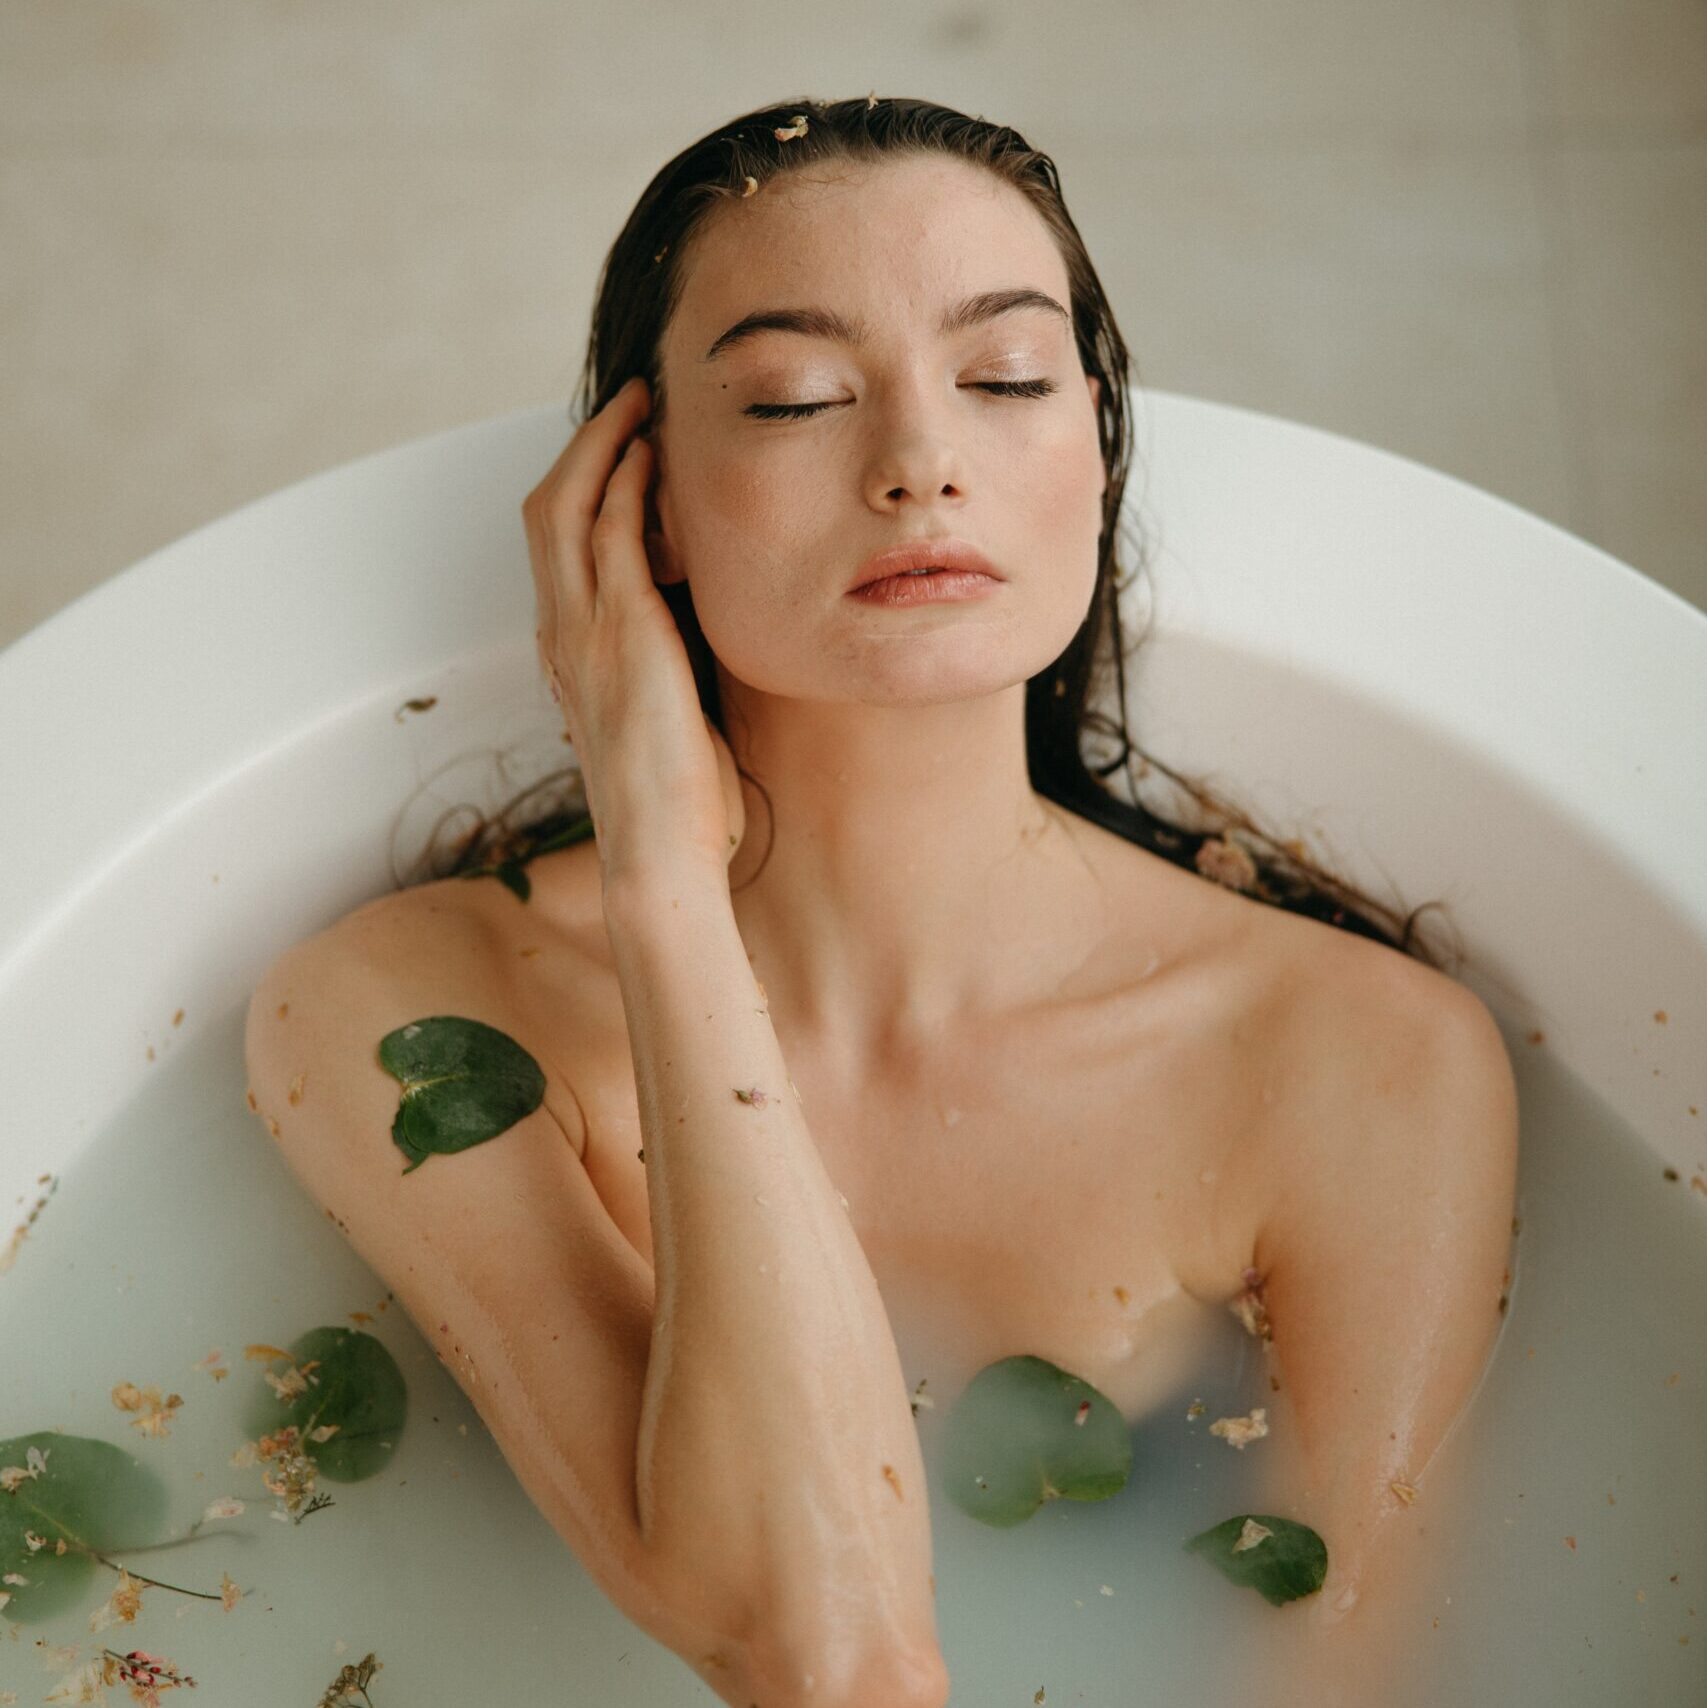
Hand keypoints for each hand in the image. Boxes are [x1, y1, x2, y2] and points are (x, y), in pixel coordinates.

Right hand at [522, 375, 744, 884]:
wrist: (660, 849)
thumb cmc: (675, 802)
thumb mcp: (666, 718)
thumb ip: (671, 664)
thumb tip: (706, 631)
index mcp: (569, 654)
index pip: (558, 547)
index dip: (584, 488)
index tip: (626, 451)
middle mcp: (562, 633)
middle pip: (547, 508)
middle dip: (585, 446)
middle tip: (630, 404)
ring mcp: (582, 629)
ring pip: (567, 504)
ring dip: (602, 444)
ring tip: (642, 406)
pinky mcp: (622, 631)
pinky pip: (610, 530)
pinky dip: (626, 482)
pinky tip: (657, 455)